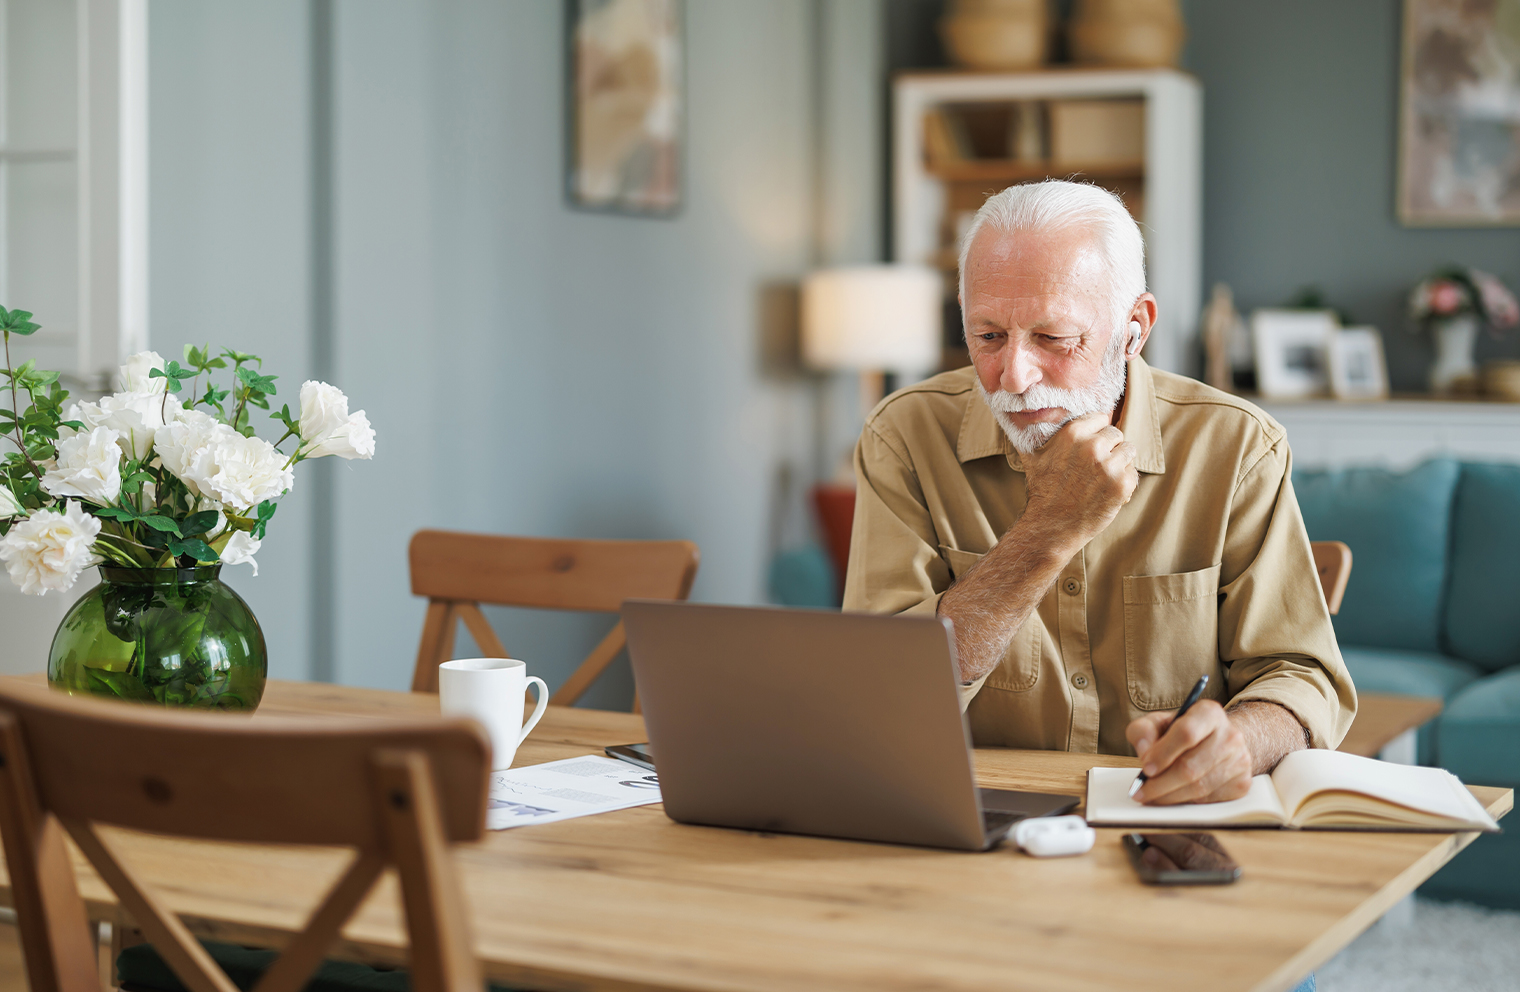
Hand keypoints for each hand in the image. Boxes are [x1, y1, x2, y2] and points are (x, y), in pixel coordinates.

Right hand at [1021, 413, 1137, 543]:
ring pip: (1129, 451)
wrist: (1051, 526)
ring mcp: (1110, 466)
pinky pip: (1133, 473)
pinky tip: (1107, 491)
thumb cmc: (1042, 491)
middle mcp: (1093, 446)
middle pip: (1116, 433)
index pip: (1099, 418)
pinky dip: (1124, 482)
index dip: (1095, 432)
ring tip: (1102, 478)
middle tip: (1094, 467)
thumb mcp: (1032, 457)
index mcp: (1073, 433)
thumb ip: (1030, 433)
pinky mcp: (1122, 485)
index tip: (1089, 447)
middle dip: (1109, 448)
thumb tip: (1012, 415)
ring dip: (1119, 463)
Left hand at [1125, 700, 1253, 804]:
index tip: (1145, 769)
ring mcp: (1240, 761)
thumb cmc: (1181, 732)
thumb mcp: (1158, 723)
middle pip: (1191, 766)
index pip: (1186, 733)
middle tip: (1141, 791)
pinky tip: (1172, 796)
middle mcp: (1230, 735)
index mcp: (1208, 713)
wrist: (1217, 742)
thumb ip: (1143, 730)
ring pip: (1199, 787)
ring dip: (1170, 796)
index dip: (1163, 753)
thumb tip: (1144, 750)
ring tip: (1151, 796)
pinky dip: (1186, 801)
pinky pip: (1209, 799)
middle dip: (1161, 783)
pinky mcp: (1242, 783)